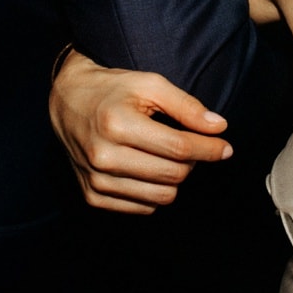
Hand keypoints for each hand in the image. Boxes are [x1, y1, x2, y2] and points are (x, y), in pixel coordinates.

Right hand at [48, 49, 232, 214]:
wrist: (67, 101)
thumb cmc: (113, 89)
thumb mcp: (150, 84)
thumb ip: (186, 106)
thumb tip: (218, 128)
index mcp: (117, 124)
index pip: (179, 148)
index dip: (209, 149)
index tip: (225, 147)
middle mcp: (104, 156)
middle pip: (173, 175)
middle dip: (193, 162)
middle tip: (190, 145)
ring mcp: (96, 180)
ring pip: (161, 197)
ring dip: (175, 178)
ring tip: (167, 156)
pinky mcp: (92, 196)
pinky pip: (143, 208)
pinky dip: (154, 191)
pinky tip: (148, 168)